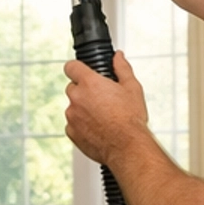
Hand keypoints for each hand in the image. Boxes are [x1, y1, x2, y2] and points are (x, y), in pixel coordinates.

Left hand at [63, 51, 149, 169]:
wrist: (127, 147)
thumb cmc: (130, 119)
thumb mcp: (132, 88)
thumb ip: (122, 68)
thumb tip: (118, 57)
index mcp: (89, 83)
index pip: (71, 67)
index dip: (77, 68)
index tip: (83, 72)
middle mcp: (77, 97)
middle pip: (73, 88)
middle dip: (84, 91)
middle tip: (102, 99)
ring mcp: (72, 116)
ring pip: (73, 107)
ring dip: (83, 109)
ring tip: (103, 118)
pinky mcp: (71, 132)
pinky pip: (73, 124)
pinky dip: (82, 125)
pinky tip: (98, 129)